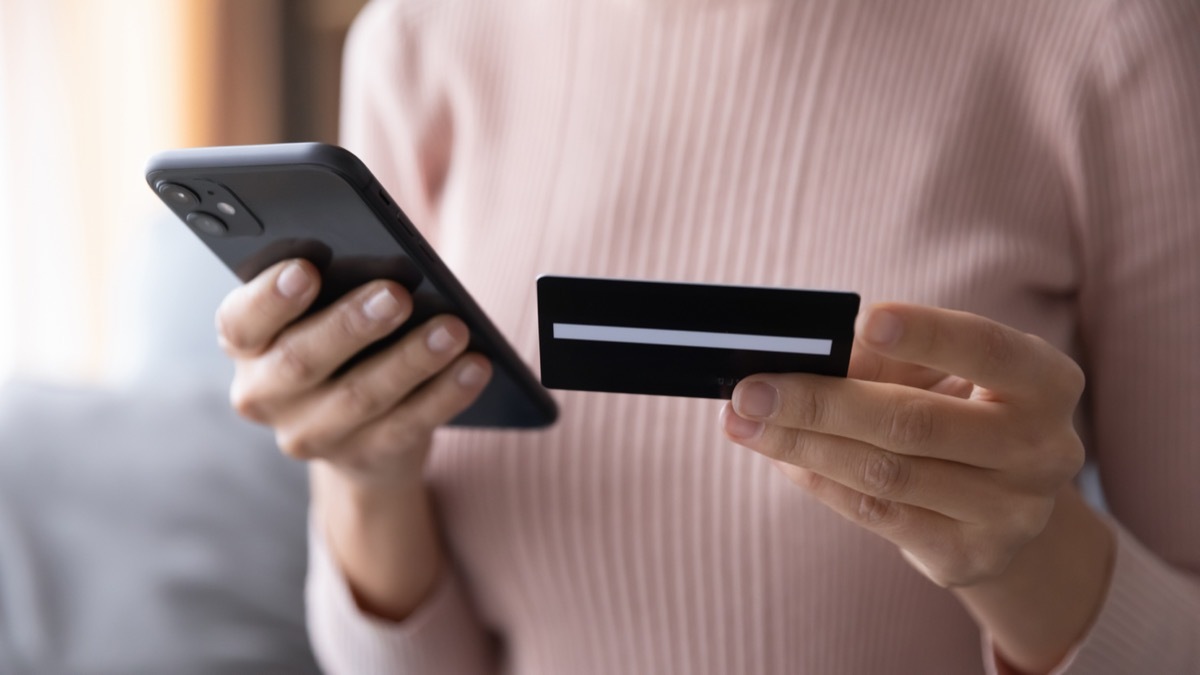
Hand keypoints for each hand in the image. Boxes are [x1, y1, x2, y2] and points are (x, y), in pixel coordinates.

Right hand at [216, 258, 492, 488]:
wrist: (355, 434)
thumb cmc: (339, 341)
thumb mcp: (320, 313)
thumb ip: (333, 288)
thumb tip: (386, 265)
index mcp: (244, 344)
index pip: (240, 321)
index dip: (270, 298)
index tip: (306, 270)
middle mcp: (264, 394)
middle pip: (302, 361)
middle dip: (352, 325)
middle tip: (397, 294)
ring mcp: (310, 435)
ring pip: (361, 397)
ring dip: (412, 360)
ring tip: (453, 329)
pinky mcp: (362, 457)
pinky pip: (408, 426)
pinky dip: (445, 394)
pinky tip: (475, 366)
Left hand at [721, 303, 1086, 587]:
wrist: (1003, 504)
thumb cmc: (958, 409)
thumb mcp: (941, 372)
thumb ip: (884, 357)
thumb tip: (798, 358)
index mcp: (1046, 381)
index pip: (987, 349)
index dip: (928, 334)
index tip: (863, 322)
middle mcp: (1042, 448)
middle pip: (915, 422)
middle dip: (820, 403)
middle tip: (750, 390)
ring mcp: (1011, 511)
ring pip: (887, 473)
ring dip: (802, 446)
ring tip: (744, 424)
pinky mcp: (970, 554)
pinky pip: (879, 514)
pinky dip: (821, 481)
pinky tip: (783, 458)